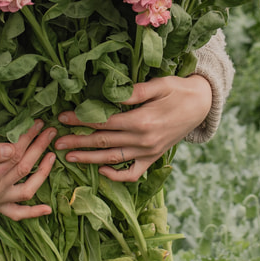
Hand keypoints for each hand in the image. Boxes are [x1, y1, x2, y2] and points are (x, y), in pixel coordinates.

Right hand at [0, 120, 56, 219]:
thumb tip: (12, 148)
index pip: (15, 155)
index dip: (28, 138)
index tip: (37, 122)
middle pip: (24, 168)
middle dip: (39, 147)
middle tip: (51, 130)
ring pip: (27, 190)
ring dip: (44, 173)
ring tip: (54, 154)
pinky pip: (16, 213)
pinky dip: (32, 213)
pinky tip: (48, 208)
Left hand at [53, 74, 211, 181]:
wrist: (202, 104)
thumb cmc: (179, 90)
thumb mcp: (158, 84)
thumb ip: (133, 92)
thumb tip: (108, 95)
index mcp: (142, 121)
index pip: (103, 122)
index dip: (81, 120)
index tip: (63, 118)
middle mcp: (143, 140)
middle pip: (103, 142)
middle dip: (78, 141)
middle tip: (57, 141)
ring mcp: (149, 152)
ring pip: (113, 158)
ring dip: (89, 158)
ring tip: (69, 157)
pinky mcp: (153, 158)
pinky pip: (133, 173)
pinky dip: (117, 175)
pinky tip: (102, 170)